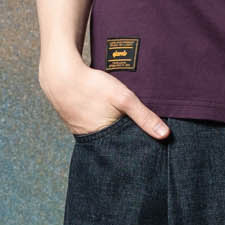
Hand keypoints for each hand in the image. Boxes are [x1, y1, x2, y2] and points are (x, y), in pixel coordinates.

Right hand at [41, 57, 169, 139]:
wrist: (60, 73)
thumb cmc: (92, 86)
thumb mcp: (124, 98)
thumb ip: (144, 116)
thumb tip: (165, 135)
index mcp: (103, 140)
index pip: (125, 151)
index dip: (136, 148)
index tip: (149, 147)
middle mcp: (90, 139)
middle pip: (114, 143)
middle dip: (125, 139)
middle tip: (137, 133)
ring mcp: (80, 130)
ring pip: (103, 133)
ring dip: (113, 128)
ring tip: (122, 121)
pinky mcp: (75, 120)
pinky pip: (93, 124)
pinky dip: (101, 120)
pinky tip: (105, 112)